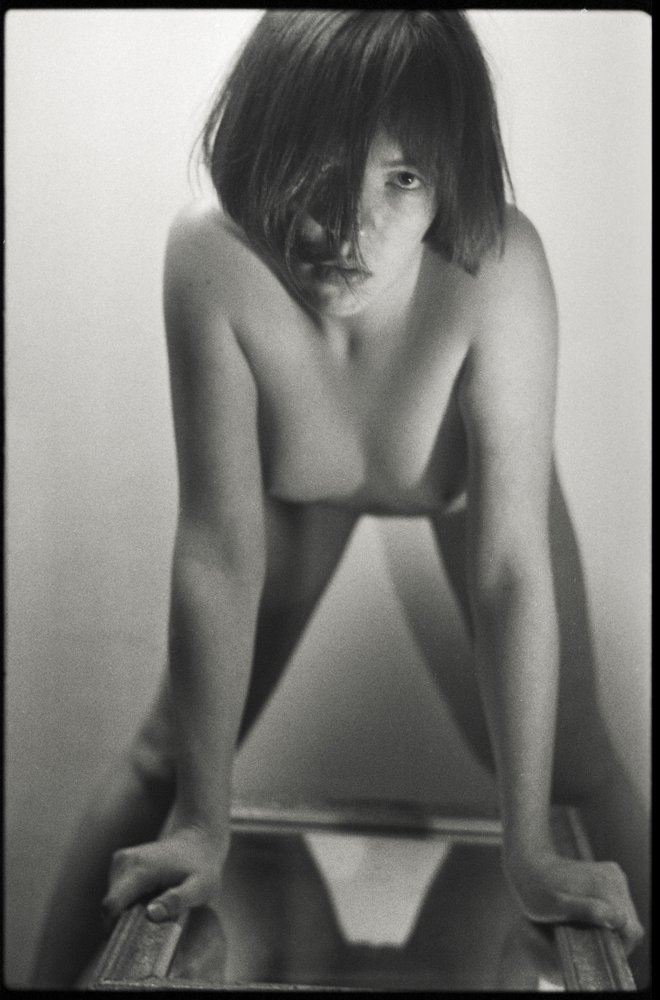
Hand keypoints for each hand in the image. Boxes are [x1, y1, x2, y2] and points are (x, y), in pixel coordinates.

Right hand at [102, 824, 229, 925]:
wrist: (198, 839)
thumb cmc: (202, 866)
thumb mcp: (200, 887)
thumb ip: (177, 900)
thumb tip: (152, 914)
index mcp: (140, 869)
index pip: (111, 906)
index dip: (117, 927)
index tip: (136, 936)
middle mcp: (124, 862)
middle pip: (110, 906)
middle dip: (125, 920)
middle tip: (153, 921)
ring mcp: (120, 860)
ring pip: (112, 901)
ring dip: (127, 911)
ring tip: (155, 905)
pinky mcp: (120, 863)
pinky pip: (116, 893)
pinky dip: (129, 902)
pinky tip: (150, 897)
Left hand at [504, 850, 643, 953]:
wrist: (530, 863)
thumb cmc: (538, 890)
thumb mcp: (557, 906)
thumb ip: (587, 911)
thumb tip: (616, 919)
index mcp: (606, 887)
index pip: (631, 930)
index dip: (619, 946)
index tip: (597, 947)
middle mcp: (615, 878)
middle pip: (630, 922)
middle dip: (614, 936)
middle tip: (587, 938)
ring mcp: (614, 875)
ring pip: (625, 914)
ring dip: (611, 925)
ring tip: (585, 925)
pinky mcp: (611, 875)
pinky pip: (619, 904)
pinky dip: (608, 914)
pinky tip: (588, 914)